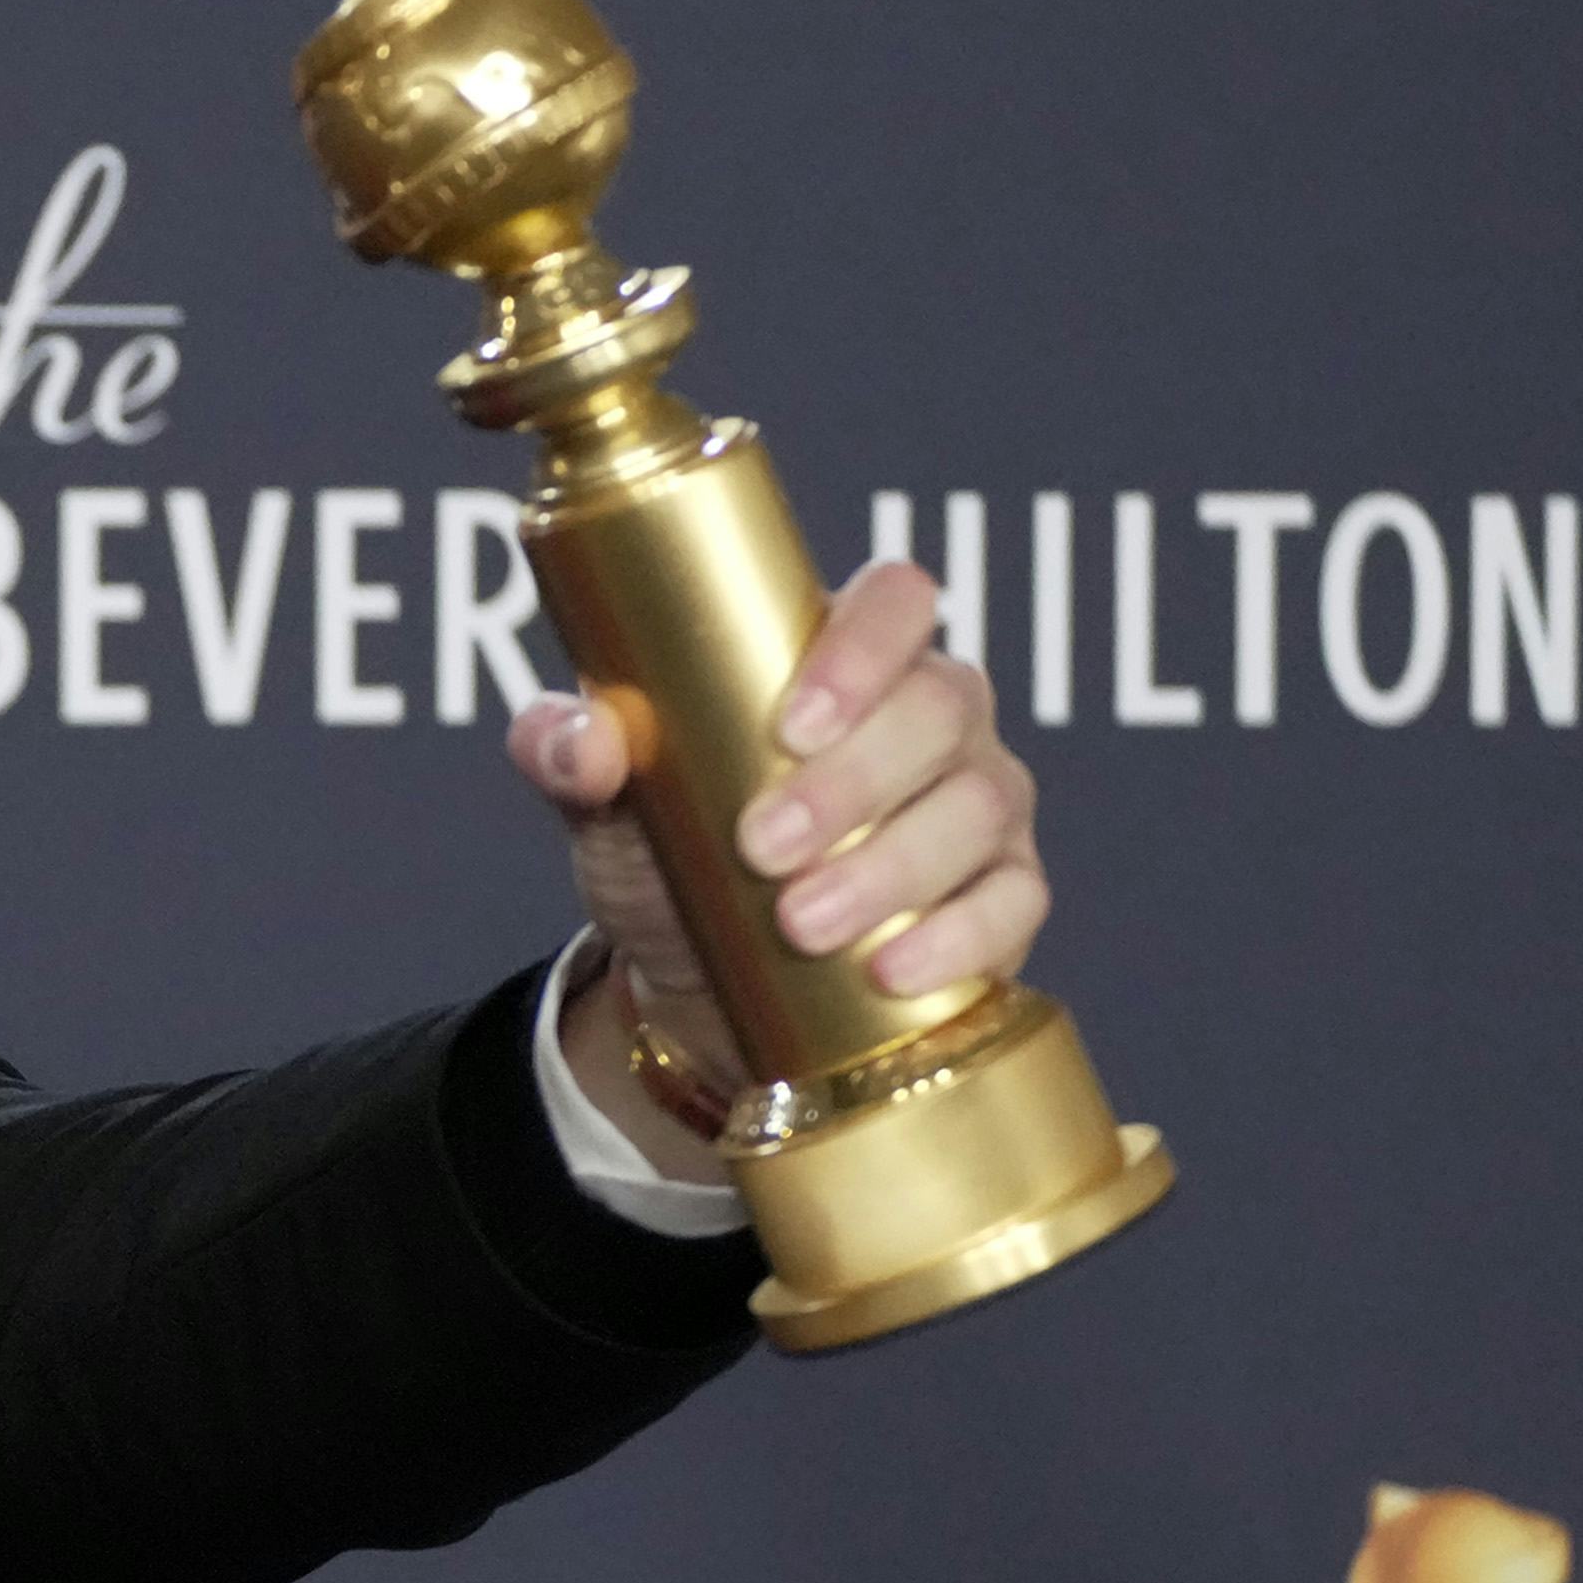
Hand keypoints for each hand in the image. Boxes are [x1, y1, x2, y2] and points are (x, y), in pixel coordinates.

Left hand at [508, 559, 1047, 1173]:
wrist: (702, 980)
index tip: (789, 724)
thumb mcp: (608, 802)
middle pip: (937, 709)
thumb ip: (569, 754)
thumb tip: (579, 741)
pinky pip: (1013, 902)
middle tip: (760, 847)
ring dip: (890, 867)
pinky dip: (958, 936)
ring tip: (801, 923)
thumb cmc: (671, 852)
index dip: (860, 648)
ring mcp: (981, 801)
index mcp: (848, 658)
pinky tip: (890, 966)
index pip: (895, 602)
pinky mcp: (1005, 893)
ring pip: (976, 806)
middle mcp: (934, 714)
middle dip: (850, 782)